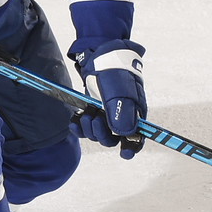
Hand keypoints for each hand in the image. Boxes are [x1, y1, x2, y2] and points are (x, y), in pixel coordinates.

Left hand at [71, 38, 146, 157]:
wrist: (101, 58)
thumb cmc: (117, 74)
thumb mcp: (122, 91)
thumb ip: (123, 111)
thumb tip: (124, 133)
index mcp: (135, 116)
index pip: (136, 139)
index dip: (131, 148)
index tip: (125, 153)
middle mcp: (121, 119)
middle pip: (112, 140)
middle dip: (102, 134)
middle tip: (95, 119)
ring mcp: (106, 117)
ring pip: (97, 135)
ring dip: (89, 128)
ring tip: (87, 113)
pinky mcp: (92, 112)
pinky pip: (84, 129)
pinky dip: (78, 127)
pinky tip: (75, 120)